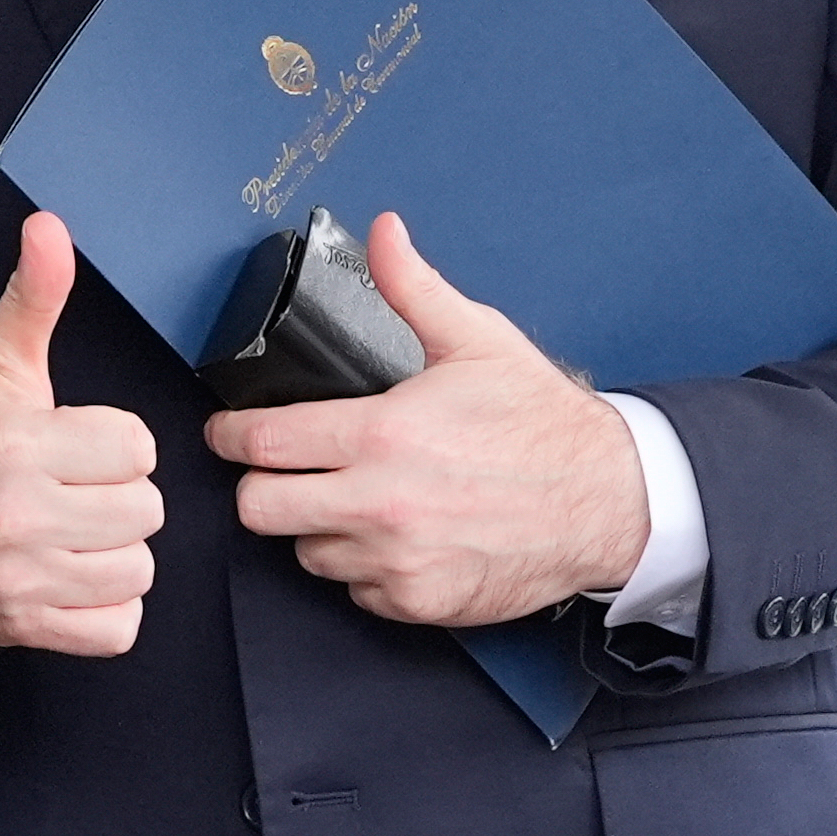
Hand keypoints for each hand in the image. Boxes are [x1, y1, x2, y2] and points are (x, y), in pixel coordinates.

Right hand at [0, 212, 162, 656]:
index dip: (114, 441)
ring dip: (114, 550)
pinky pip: (119, 628)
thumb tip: (50, 228)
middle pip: (144, 510)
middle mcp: (16, 516)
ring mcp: (19, 580)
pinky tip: (72, 571)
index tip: (76, 441)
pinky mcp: (23, 626)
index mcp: (16, 444)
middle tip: (73, 485)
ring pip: (137, 569)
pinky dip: (106, 606)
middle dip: (116, 494)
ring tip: (74, 528)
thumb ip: (33, 296)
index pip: (137, 448)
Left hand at [201, 211, 646, 626]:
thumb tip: (382, 231)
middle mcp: (379, 503)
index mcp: (380, 434)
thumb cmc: (542, 422)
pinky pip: (355, 592)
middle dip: (260, 486)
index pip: (261, 443)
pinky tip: (390, 536)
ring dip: (315, 528)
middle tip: (280, 470)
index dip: (230, 435)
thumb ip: (413, 287)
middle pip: (259, 510)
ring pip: (305, 552)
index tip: (225, 433)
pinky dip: (362, 569)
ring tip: (349, 499)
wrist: (610, 502)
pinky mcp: (421, 603)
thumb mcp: (475, 340)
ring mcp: (398, 560)